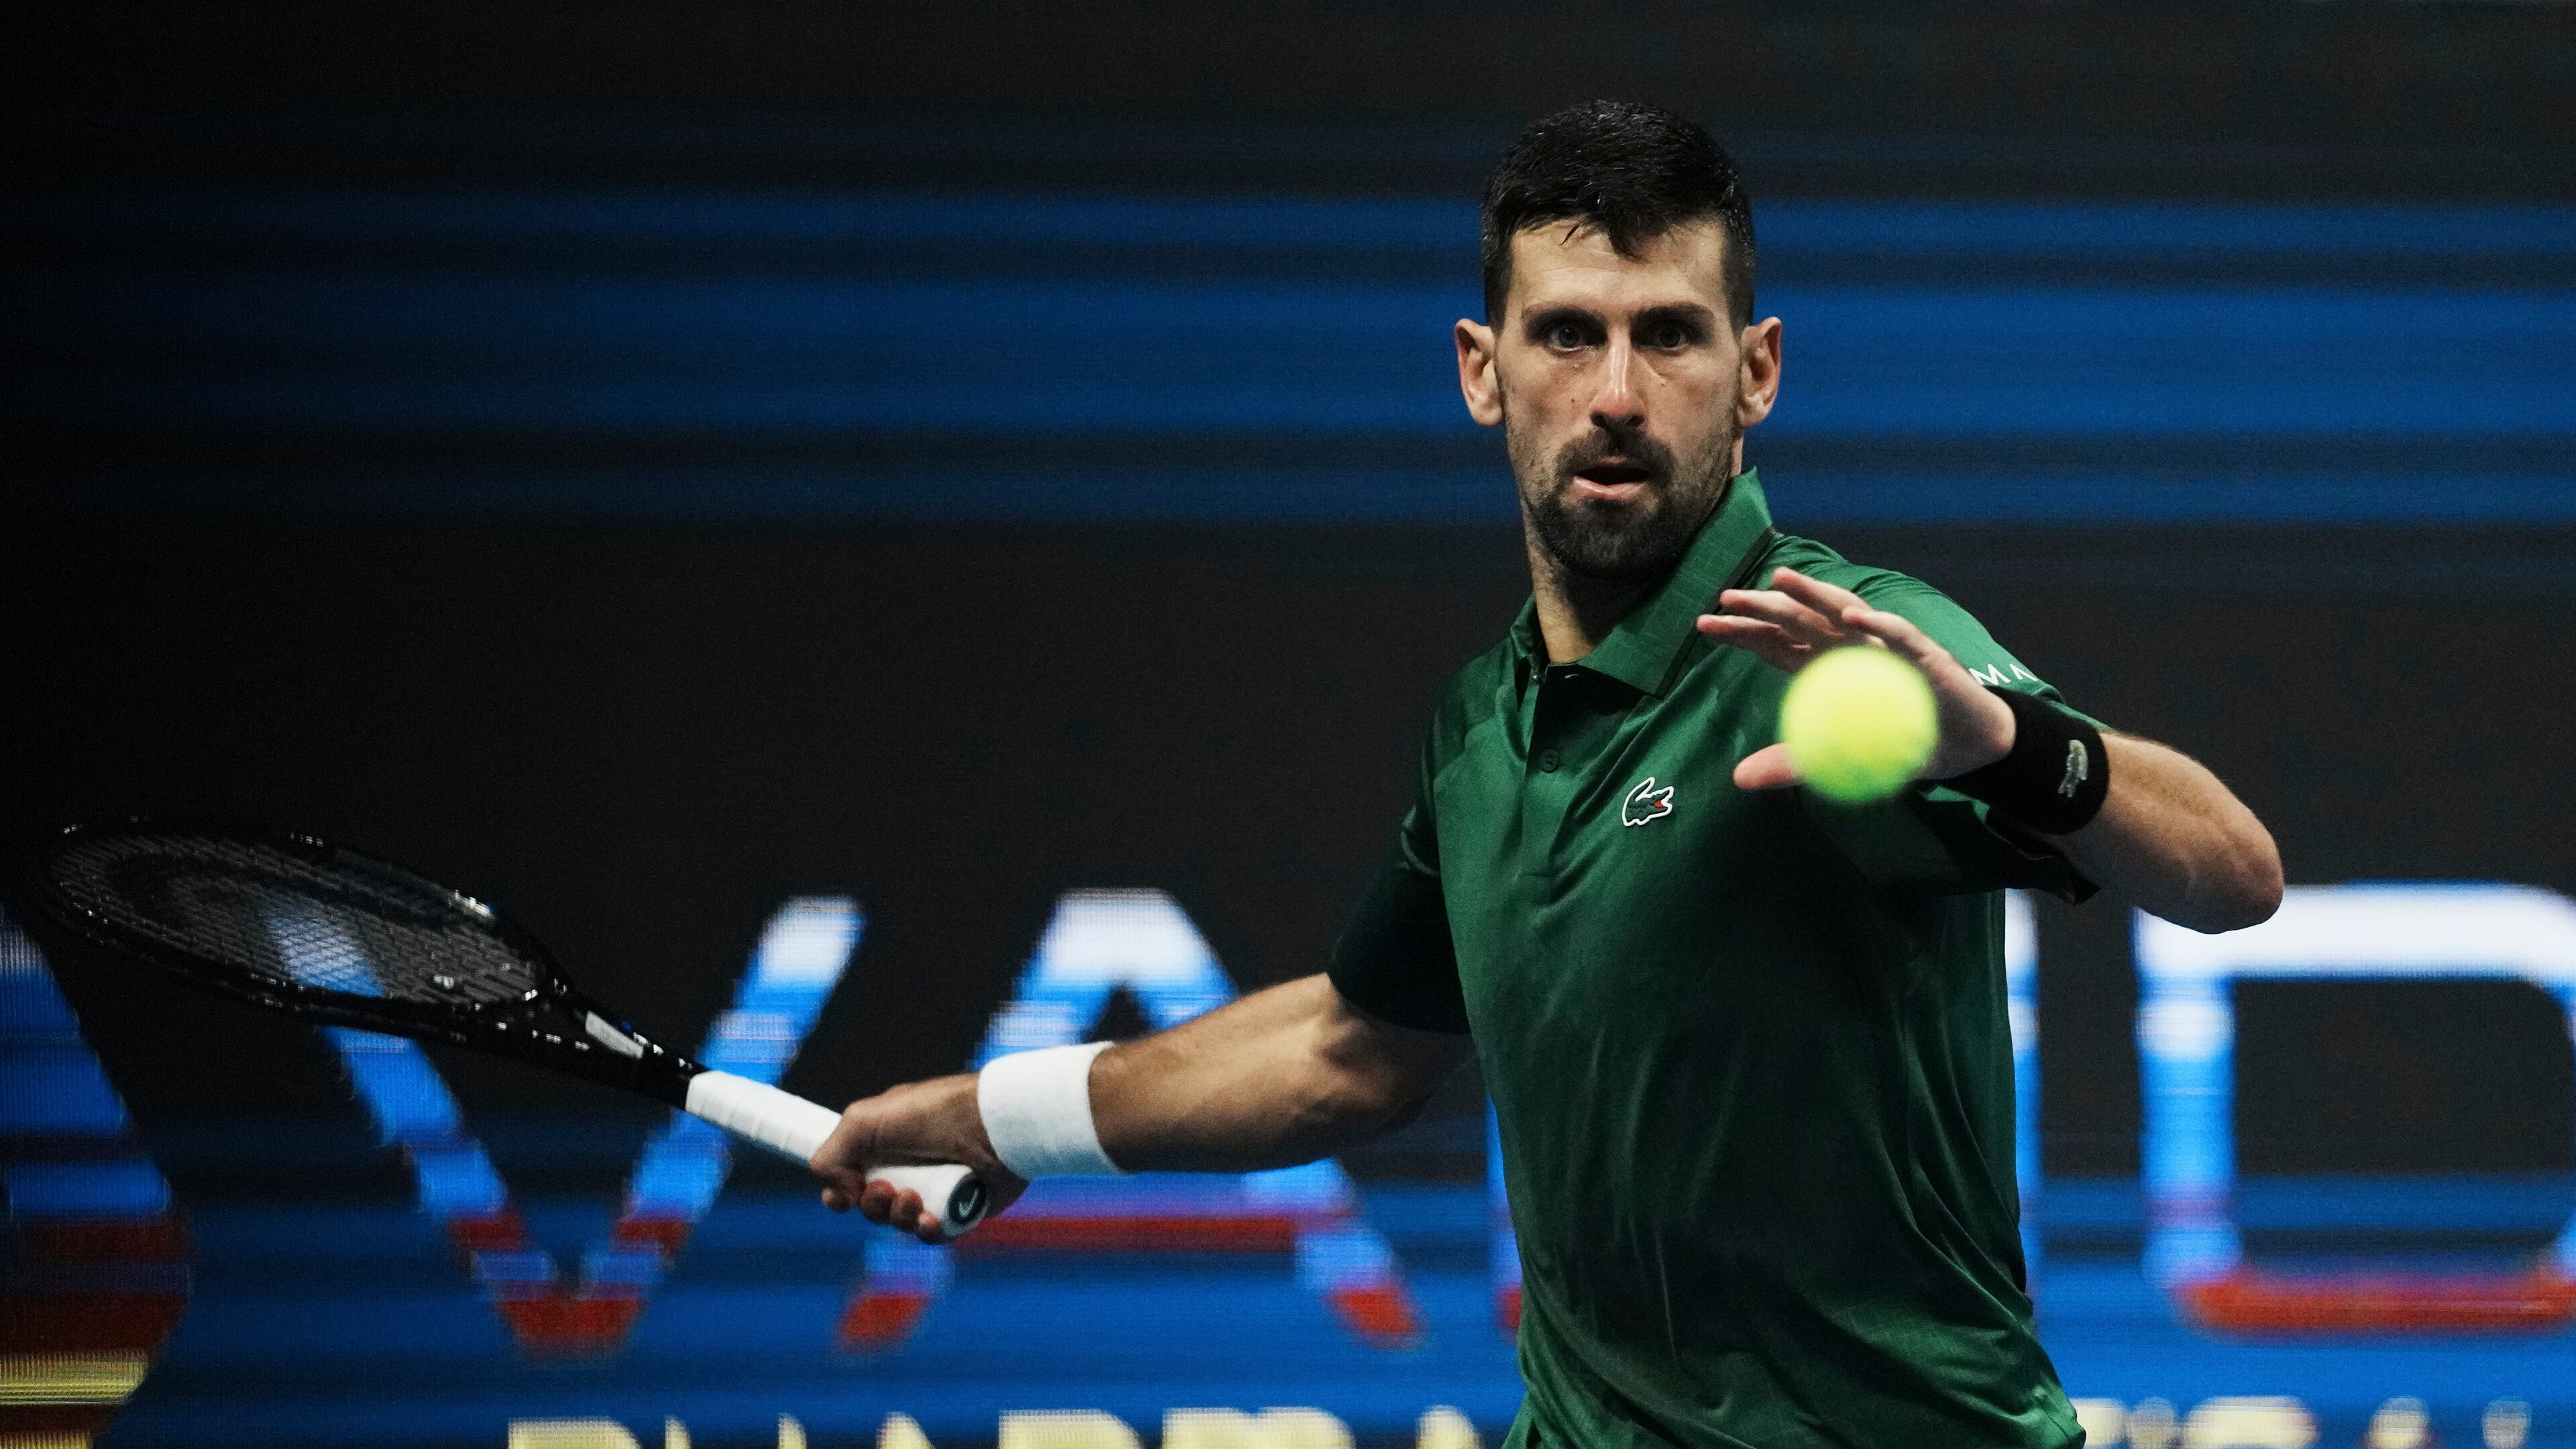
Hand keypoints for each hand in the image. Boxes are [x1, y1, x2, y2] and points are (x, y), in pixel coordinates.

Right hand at [811, 1073, 1027, 1243]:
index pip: (850, 1176)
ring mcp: (935, 1188)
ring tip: (914, 1199)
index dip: (839, 1192)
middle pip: (871, 1205)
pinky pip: (932, 1234)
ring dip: (898, 1217)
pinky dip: (926, 1231)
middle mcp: (907, 1164)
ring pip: (899, 1223)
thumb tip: (835, 1189)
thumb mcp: (866, 1119)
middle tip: (886, 1189)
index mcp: (884, 1141)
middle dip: (871, 1204)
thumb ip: (833, 1151)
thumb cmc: (933, 1113)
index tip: (841, 1197)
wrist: (994, 1125)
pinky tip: (931, 1219)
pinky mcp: (960, 1209)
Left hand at [1696, 566, 2017, 789]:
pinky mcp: (1924, 655)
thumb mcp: (1838, 756)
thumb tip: (1738, 779)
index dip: (1741, 631)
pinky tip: (1852, 617)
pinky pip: (1899, 635)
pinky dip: (1877, 624)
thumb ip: (1791, 763)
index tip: (1702, 624)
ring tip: (1780, 581)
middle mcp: (1850, 647)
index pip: (1775, 641)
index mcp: (1825, 666)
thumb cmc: (1900, 741)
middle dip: (1763, 605)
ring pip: (1843, 611)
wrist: (1965, 747)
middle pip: (1799, 619)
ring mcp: (1886, 646)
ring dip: (1813, 595)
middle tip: (1726, 598)